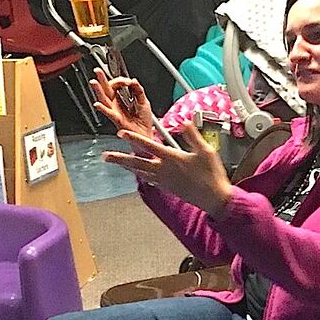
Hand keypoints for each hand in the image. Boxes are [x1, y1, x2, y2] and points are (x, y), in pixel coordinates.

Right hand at [90, 67, 156, 142]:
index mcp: (121, 100)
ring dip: (98, 91)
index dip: (121, 80)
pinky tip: (98, 104)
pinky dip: (102, 109)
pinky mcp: (117, 120)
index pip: (116, 85)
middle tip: (97, 71)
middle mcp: (115, 105)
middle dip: (101, 80)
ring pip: (104, 100)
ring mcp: (115, 112)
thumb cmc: (143, 121)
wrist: (146, 135)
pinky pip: (108, 113)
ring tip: (94, 83)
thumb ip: (139, 91)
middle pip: (106, 90)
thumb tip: (134, 80)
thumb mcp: (143, 102)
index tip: (128, 81)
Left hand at [104, 125, 233, 214]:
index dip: (133, 138)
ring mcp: (164, 180)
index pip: (148, 146)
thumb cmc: (211, 175)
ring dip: (127, 166)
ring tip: (116, 162)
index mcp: (172, 158)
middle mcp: (164, 170)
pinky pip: (149, 180)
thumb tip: (184, 121)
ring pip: (140, 172)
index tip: (121, 133)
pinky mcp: (167, 187)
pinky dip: (141, 175)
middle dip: (119, 158)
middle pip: (137, 162)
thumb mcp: (205, 150)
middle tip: (105, 156)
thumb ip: (193, 135)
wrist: (214, 198)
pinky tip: (139, 174)